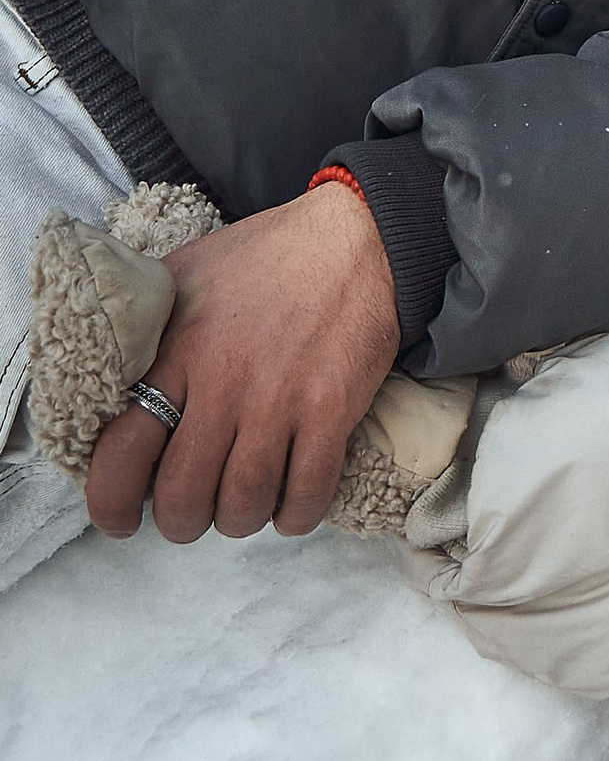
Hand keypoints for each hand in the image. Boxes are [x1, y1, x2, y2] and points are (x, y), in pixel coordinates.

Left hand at [85, 187, 401, 543]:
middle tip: (186, 513)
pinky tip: (287, 504)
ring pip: (243, 504)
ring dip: (235, 520)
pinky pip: (306, 495)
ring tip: (237, 506)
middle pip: (183, 494)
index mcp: (176, 351)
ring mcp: (280, 400)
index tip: (118, 518)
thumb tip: (101, 371)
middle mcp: (224, 382)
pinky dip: (293, 516)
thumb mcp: (182, 275)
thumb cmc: (263, 259)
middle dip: (179, 521)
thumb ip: (141, 328)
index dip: (111, 500)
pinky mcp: (331, 411)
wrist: (354, 239)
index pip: (124, 449)